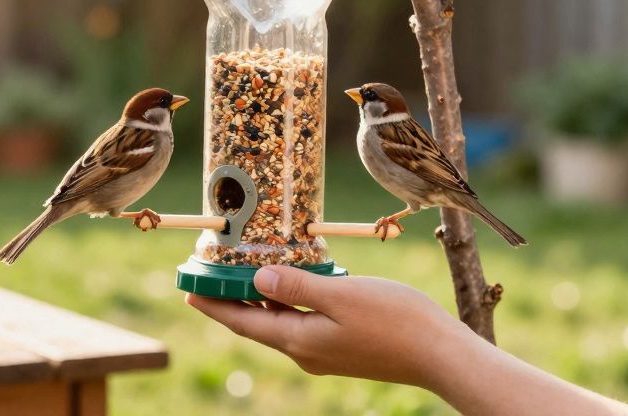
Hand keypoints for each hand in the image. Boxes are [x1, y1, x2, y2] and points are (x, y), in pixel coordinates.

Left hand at [186, 265, 476, 390]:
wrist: (440, 354)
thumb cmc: (395, 321)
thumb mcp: (342, 296)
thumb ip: (297, 287)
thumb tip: (256, 280)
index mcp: (300, 340)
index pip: (242, 322)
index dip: (213, 304)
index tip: (187, 288)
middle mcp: (306, 351)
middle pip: (256, 322)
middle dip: (231, 299)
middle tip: (208, 274)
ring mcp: (324, 351)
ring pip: (280, 321)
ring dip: (259, 298)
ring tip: (242, 272)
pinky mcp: (342, 345)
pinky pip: (302, 320)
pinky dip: (289, 300)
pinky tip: (293, 281)